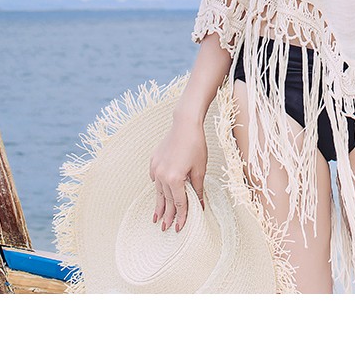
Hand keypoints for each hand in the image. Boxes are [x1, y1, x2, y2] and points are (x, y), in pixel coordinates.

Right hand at [148, 106, 207, 232]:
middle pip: (166, 200)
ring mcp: (155, 168)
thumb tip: (200, 204)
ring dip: (159, 205)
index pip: (179, 203)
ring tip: (157, 218)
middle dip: (167, 215)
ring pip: (158, 192)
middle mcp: (162, 176)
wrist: (184, 125)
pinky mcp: (153, 162)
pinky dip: (158, 187)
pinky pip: (155, 179)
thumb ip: (198, 188)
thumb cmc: (196, 145)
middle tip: (165, 228)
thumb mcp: (200, 168)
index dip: (181, 216)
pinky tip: (159, 194)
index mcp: (175, 179)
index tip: (180, 228)